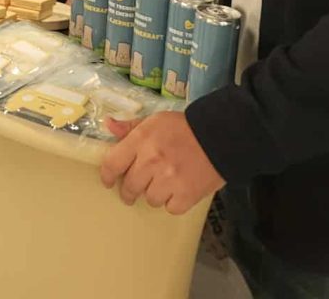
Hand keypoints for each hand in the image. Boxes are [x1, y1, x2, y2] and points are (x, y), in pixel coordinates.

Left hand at [99, 111, 223, 213]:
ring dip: (154, 194)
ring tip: (164, 184)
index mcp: (141, 140)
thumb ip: (130, 126)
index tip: (108, 181)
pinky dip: (173, 202)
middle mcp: (152, 161)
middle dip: (129, 190)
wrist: (221, 136)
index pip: (112, 164)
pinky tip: (178, 190)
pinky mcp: (186, 195)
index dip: (107, 176)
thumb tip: (107, 124)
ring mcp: (169, 180)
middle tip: (134, 189)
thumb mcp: (155, 121)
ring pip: (150, 199)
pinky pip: (170, 208)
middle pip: (129, 187)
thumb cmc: (184, 128)